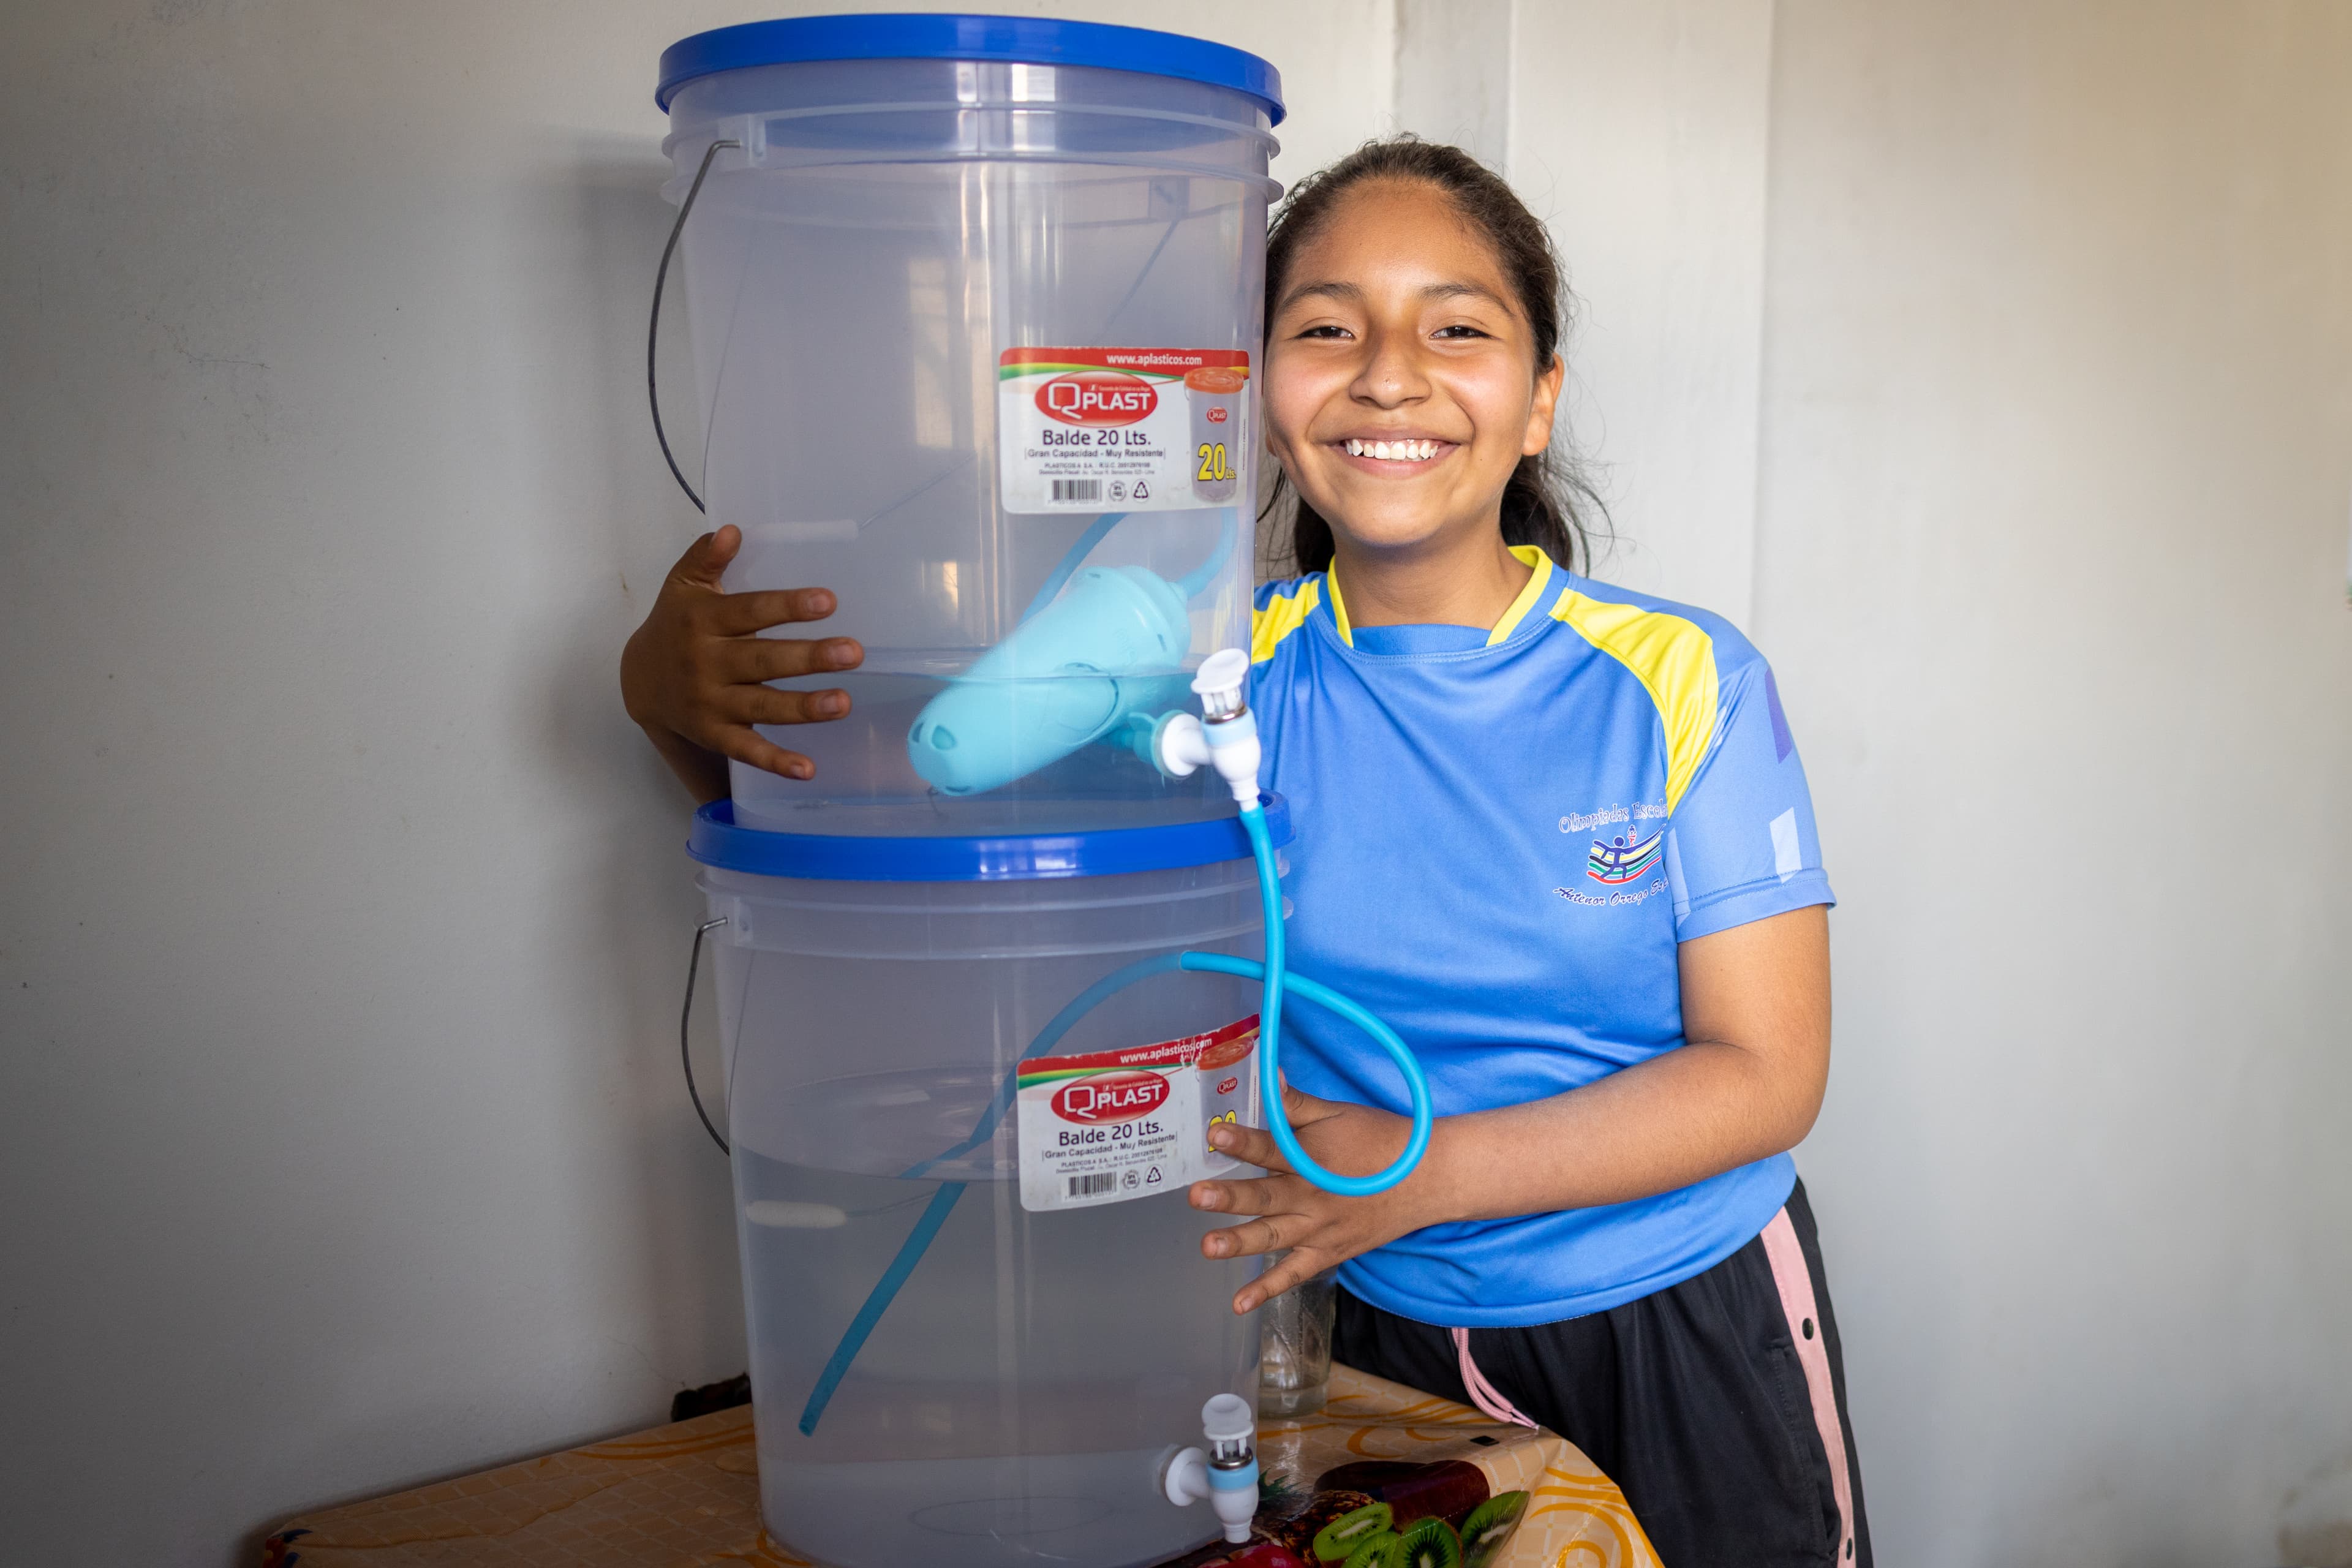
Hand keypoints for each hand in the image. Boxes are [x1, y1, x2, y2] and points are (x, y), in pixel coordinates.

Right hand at [621, 525, 863, 794]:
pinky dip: (775, 762)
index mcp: (703, 621)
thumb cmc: (675, 624)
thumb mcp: (682, 586)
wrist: (639, 679)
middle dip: (808, 658)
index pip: (750, 612)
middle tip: (853, 653)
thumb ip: (705, 558)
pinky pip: (746, 751)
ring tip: (843, 703)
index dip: (787, 607)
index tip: (828, 602)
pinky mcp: (714, 735)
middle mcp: (706, 663)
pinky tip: (808, 769)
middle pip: (762, 661)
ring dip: (803, 708)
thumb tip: (730, 530)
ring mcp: (710, 703)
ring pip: (761, 707)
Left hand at [1187, 1085, 1439, 1313]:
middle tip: (1199, 1195)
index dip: (1243, 1142)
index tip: (1214, 1135)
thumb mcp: (1338, 1113)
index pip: (1271, 1148)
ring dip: (1240, 1243)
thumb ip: (1296, 1103)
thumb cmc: (1380, 1139)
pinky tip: (1239, 1303)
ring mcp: (1320, 1230)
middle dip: (1231, 1197)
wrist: (1428, 1178)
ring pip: (1274, 1238)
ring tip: (1208, 1246)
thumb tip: (1267, 1076)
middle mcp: (1312, 1197)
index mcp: (1312, 1158)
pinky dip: (1268, 1290)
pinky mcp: (1328, 1253)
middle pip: (1266, 1198)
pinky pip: (1294, 1275)